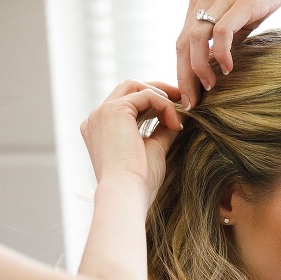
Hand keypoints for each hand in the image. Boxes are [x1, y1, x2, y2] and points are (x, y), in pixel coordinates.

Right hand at [80, 80, 182, 207]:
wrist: (127, 192)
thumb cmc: (139, 181)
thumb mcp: (153, 150)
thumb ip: (162, 131)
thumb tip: (178, 118)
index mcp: (101, 130)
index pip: (127, 103)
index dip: (153, 102)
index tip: (177, 109)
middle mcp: (97, 118)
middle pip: (129, 88)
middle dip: (158, 90)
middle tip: (183, 99)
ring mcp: (102, 112)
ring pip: (135, 87)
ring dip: (162, 96)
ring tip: (180, 115)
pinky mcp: (114, 110)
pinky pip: (146, 95)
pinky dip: (164, 105)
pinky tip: (175, 123)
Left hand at [177, 0, 280, 108]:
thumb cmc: (262, 2)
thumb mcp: (237, 22)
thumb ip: (222, 40)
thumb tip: (213, 69)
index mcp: (199, 4)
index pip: (181, 43)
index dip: (181, 72)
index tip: (188, 97)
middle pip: (182, 43)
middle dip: (185, 77)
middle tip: (193, 102)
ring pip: (196, 38)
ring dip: (200, 68)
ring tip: (211, 87)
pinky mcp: (242, 1)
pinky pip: (222, 32)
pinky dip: (222, 53)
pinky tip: (229, 68)